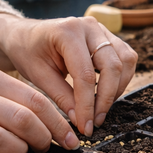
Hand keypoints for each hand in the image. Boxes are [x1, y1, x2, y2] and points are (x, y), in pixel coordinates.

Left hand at [0, 14, 137, 137]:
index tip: (85, 126)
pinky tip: (106, 93)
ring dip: (117, 89)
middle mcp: (90, 26)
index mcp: (67, 32)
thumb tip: (81, 120)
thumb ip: (61, 97)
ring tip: (100, 108)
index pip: (86, 74)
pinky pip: (126, 58)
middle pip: (113, 66)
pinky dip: (121, 78)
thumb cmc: (27, 52)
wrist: (25, 34)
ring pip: (126, 61)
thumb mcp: (37, 76)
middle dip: (106, 99)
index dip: (87, 104)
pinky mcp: (109, 37)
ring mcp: (102, 29)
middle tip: (95, 121)